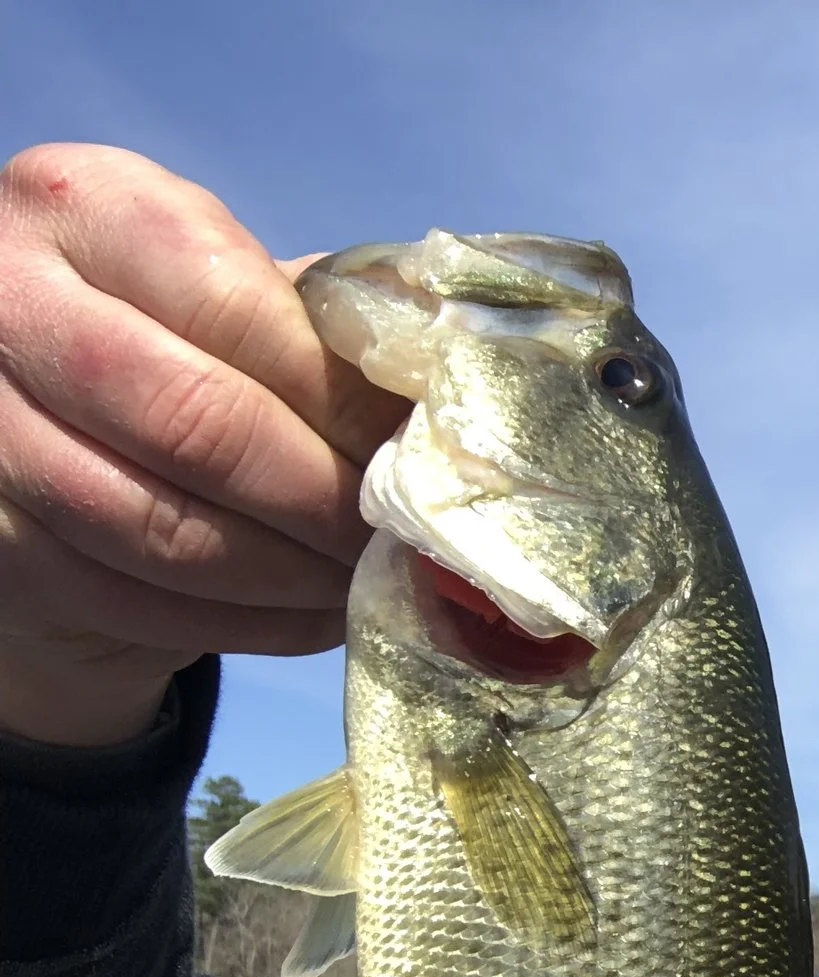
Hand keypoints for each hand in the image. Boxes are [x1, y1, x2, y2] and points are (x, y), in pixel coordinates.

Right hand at [0, 144, 407, 746]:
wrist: (36, 421)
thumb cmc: (181, 342)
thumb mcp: (240, 296)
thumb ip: (332, 329)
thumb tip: (467, 397)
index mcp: (90, 205)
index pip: (235, 309)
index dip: (343, 400)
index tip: (421, 454)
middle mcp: (6, 298)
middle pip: (195, 423)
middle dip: (323, 499)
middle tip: (402, 538)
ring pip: (162, 529)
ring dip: (292, 575)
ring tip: (369, 582)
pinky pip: (136, 600)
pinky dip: (247, 623)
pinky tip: (313, 614)